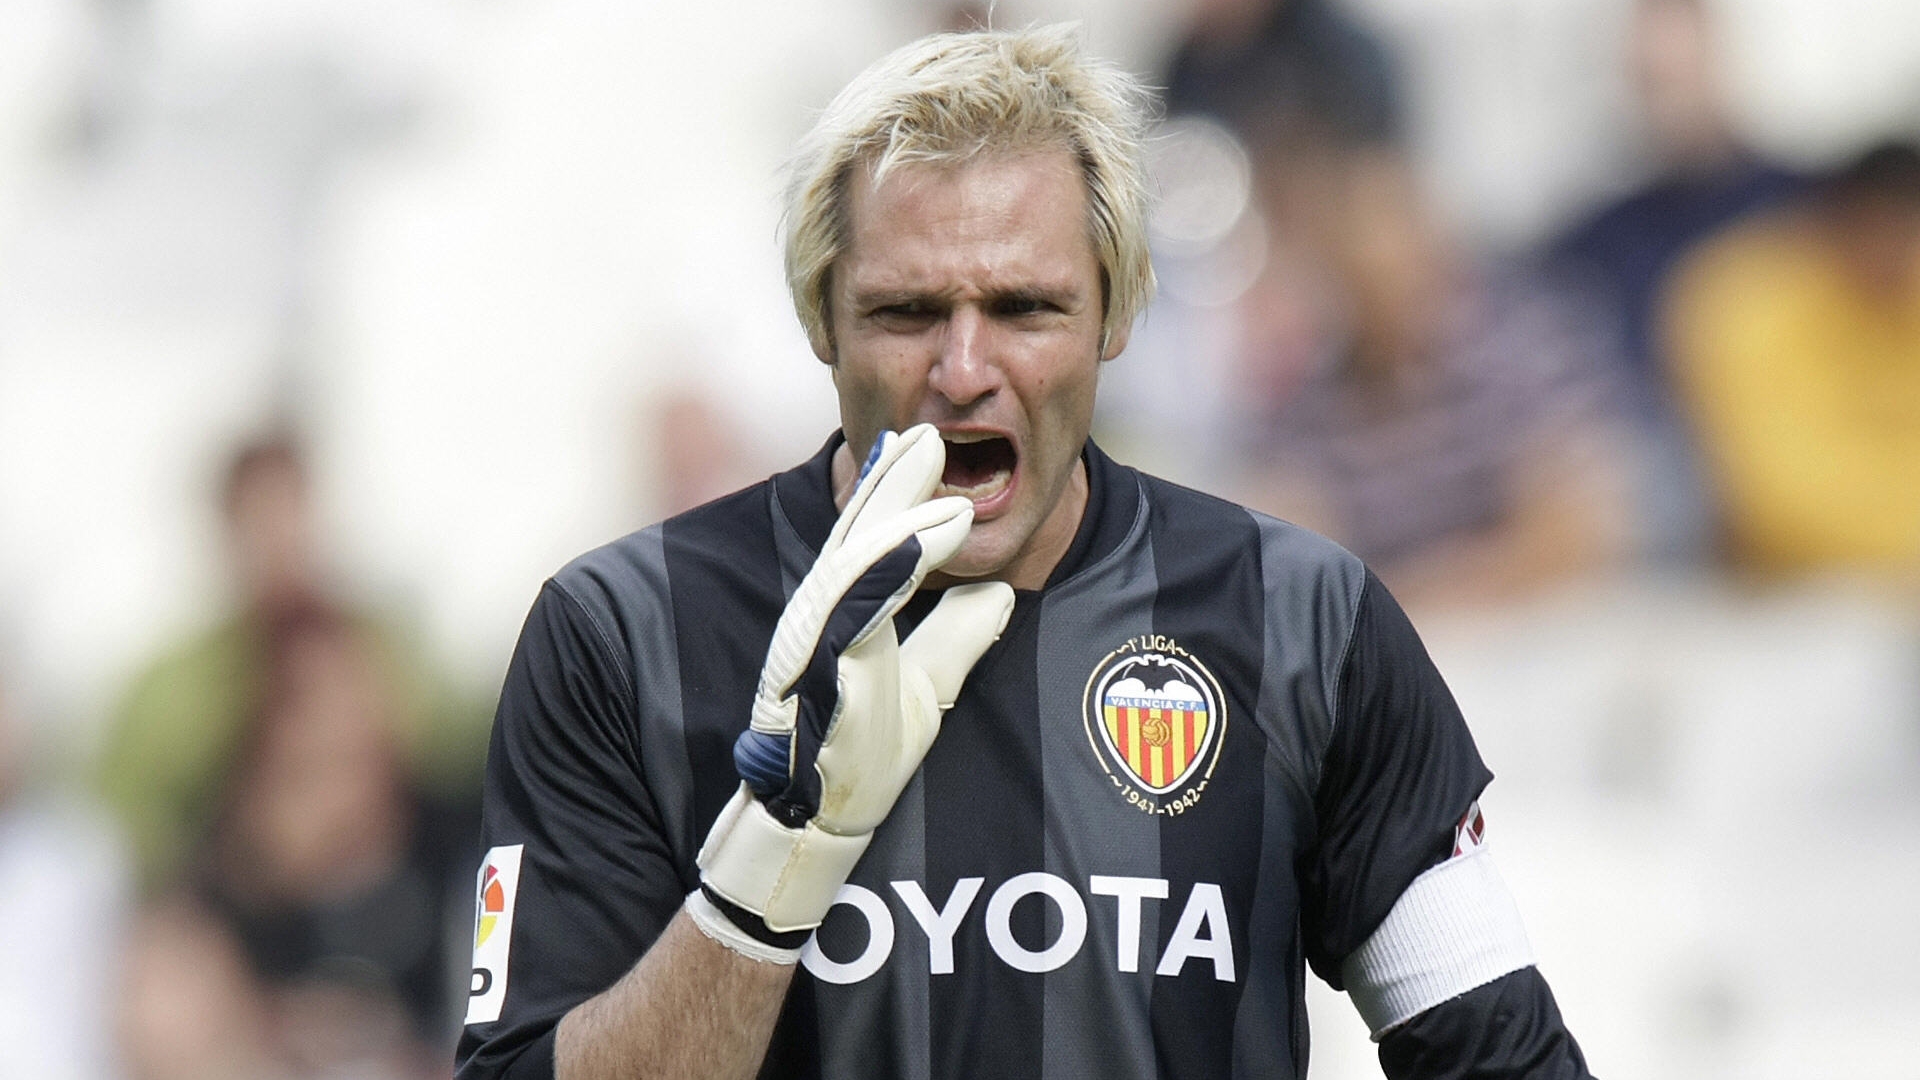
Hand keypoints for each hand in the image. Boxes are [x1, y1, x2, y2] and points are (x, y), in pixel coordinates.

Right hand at [691, 425, 1014, 956]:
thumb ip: (955, 641)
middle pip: (857, 530)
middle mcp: (823, 616)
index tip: (929, 445)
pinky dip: (893, 560)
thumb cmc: (856, 761)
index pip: (875, 540)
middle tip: (925, 429)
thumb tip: (999, 595)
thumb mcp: (926, 690)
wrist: (809, 826)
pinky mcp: (819, 666)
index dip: (899, 491)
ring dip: (896, 506)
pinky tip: (932, 529)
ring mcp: (815, 639)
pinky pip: (857, 600)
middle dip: (890, 477)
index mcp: (846, 617)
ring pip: (856, 554)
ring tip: (937, 462)